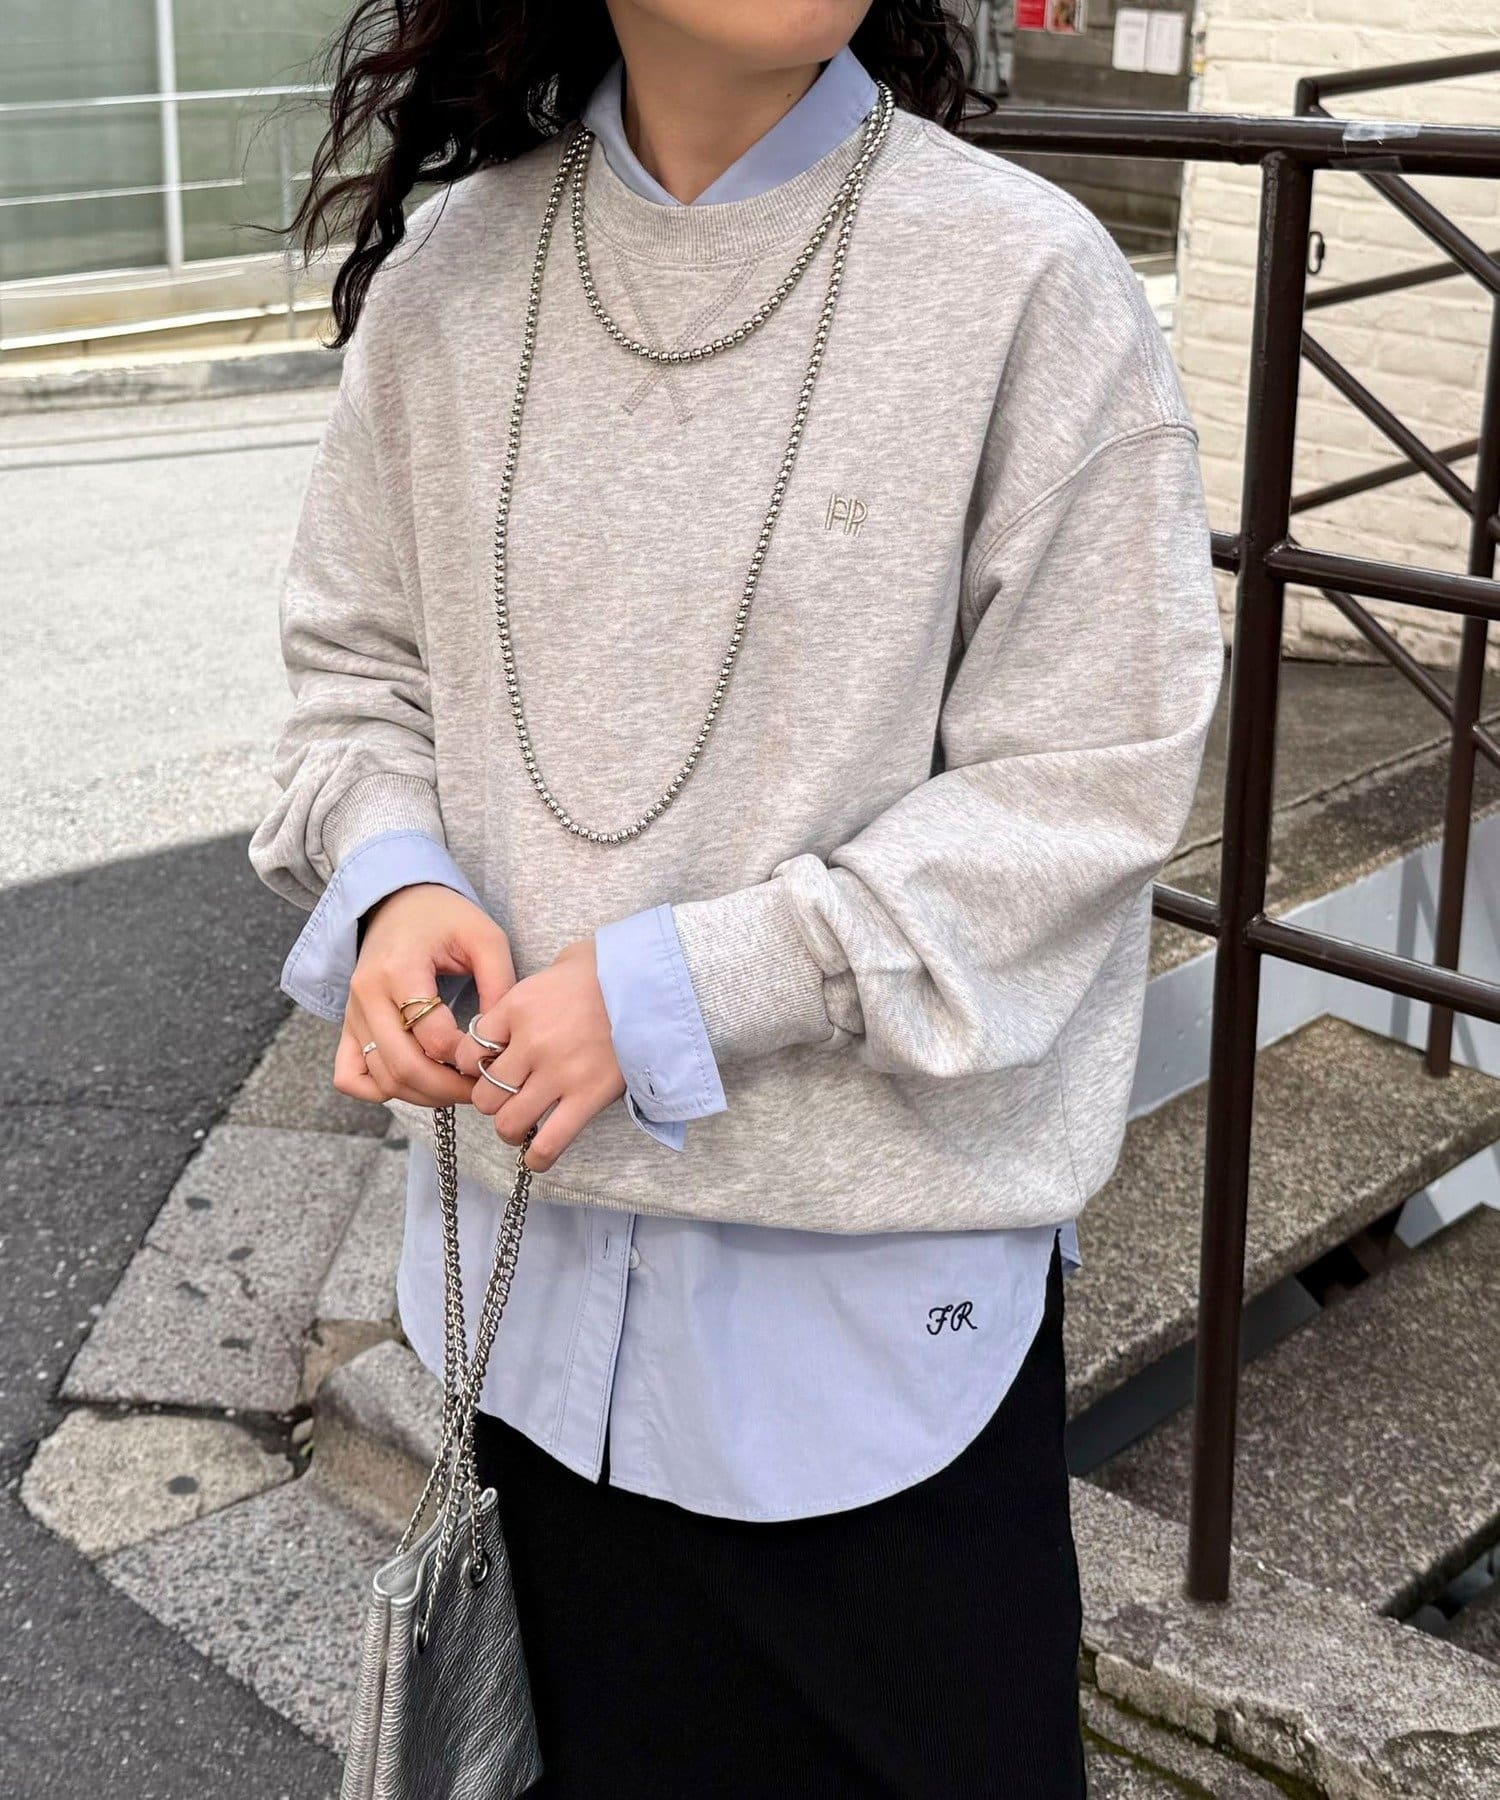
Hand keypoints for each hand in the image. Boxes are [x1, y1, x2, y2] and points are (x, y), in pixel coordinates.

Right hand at [334, 884, 514, 1107]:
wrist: (398, 901)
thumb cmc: (445, 917)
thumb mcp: (485, 937)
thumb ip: (500, 984)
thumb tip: (502, 1040)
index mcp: (400, 970)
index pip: (433, 1037)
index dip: (467, 1057)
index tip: (493, 1056)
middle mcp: (368, 996)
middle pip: (404, 1067)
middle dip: (448, 1088)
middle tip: (480, 1089)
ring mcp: (353, 1014)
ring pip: (381, 1079)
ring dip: (422, 1095)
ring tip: (457, 1087)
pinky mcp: (347, 1026)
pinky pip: (349, 1077)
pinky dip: (379, 1091)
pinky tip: (413, 1084)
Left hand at [453, 940, 624, 1171]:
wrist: (653, 979)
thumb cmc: (606, 969)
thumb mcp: (555, 968)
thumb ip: (528, 994)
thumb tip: (516, 1010)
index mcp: (517, 1008)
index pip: (469, 1053)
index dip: (474, 1066)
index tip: (488, 1068)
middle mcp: (531, 1043)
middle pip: (485, 1093)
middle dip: (491, 1101)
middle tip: (507, 1098)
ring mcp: (559, 1073)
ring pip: (509, 1122)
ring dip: (511, 1129)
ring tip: (521, 1126)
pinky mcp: (588, 1096)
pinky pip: (550, 1142)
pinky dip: (538, 1157)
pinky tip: (537, 1157)